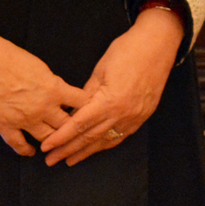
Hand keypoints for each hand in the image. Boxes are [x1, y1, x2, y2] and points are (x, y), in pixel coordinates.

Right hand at [0, 7, 85, 156]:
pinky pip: (19, 145)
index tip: (87, 110)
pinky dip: (26, 150)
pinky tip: (31, 151)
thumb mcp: (40, 66)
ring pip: (47, 138)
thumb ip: (52, 83)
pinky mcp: (5, 126)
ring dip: (53, 141)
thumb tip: (60, 93)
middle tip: (74, 130)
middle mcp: (43, 108)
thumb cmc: (9, 57)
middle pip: (66, 125)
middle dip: (72, 127)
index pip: (81, 104)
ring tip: (56, 143)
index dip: (86, 108)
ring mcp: (23, 120)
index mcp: (54, 89)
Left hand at [42, 6, 184, 165]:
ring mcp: (135, 117)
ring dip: (86, 152)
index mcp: (109, 102)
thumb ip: (86, 94)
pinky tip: (95, 148)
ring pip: (105, 140)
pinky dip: (105, 144)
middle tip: (51, 160)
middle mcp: (122, 114)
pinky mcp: (143, 116)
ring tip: (69, 160)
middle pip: (90, 137)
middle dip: (68, 150)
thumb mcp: (100, 70)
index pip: (78, 125)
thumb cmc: (128, 51)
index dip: (60, 138)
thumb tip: (73, 112)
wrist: (158, 45)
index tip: (46, 147)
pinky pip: (121, 136)